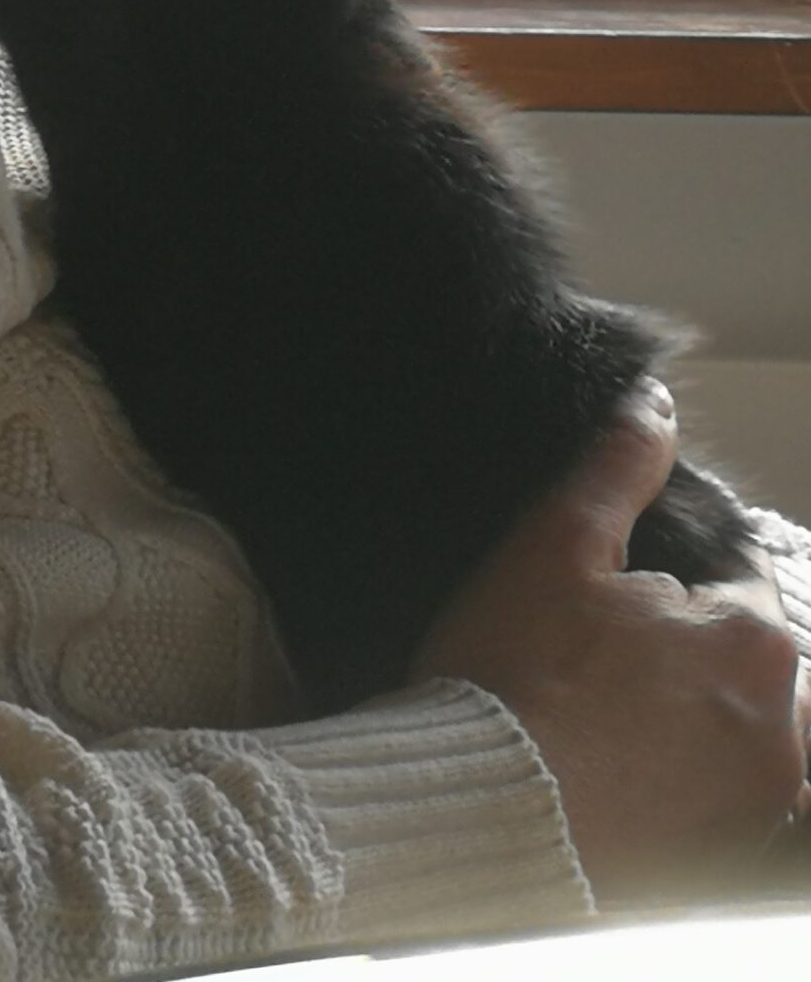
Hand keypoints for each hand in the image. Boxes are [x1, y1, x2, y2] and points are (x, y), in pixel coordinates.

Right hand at [414, 384, 810, 905]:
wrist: (483, 817)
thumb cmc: (515, 676)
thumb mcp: (556, 543)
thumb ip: (618, 466)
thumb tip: (656, 401)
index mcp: (752, 640)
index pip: (735, 574)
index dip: (661, 576)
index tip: (601, 601)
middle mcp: (783, 728)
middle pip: (743, 661)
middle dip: (684, 651)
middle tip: (594, 662)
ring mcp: (762, 805)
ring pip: (738, 733)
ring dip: (692, 722)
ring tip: (603, 725)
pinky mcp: (730, 862)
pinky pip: (726, 805)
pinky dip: (688, 787)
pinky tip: (620, 779)